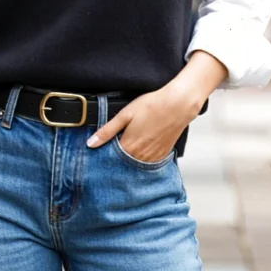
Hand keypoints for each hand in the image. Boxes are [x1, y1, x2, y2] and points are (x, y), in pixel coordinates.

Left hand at [85, 79, 200, 161]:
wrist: (179, 105)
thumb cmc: (152, 106)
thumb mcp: (125, 115)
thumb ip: (107, 131)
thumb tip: (91, 143)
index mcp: (129, 147)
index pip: (110, 160)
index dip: (103, 157)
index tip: (98, 155)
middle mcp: (140, 157)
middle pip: (122, 165)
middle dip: (115, 161)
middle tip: (112, 152)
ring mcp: (153, 158)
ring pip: (135, 165)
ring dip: (129, 161)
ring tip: (128, 149)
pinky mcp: (162, 155)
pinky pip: (148, 164)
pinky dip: (141, 160)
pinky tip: (140, 150)